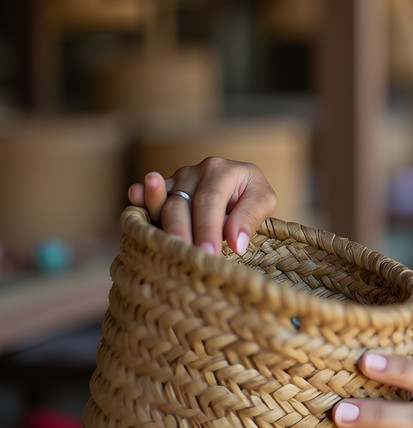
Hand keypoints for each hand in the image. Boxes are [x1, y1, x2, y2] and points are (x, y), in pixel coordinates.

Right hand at [127, 156, 277, 254]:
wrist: (241, 185)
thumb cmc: (252, 195)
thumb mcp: (264, 201)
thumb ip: (251, 217)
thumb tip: (236, 242)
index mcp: (222, 171)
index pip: (211, 201)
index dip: (208, 228)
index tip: (209, 253)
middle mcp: (196, 171)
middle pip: (181, 204)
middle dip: (182, 232)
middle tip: (185, 256)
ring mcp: (177, 179)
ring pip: (164, 204)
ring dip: (159, 223)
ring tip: (156, 237)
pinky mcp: (166, 190)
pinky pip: (151, 197)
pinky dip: (142, 199)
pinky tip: (134, 196)